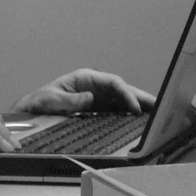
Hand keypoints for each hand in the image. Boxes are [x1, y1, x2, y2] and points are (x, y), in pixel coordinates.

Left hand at [10, 68, 154, 114]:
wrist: (33, 109)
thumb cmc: (41, 101)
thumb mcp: (53, 100)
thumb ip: (71, 100)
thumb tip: (91, 98)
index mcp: (86, 77)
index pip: (113, 82)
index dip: (126, 93)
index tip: (135, 108)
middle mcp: (95, 84)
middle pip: (123, 88)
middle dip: (141, 97)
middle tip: (162, 106)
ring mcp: (98, 95)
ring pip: (123, 98)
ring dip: (140, 104)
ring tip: (159, 112)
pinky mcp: (97, 106)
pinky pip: (117, 108)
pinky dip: (130, 112)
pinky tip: (142, 119)